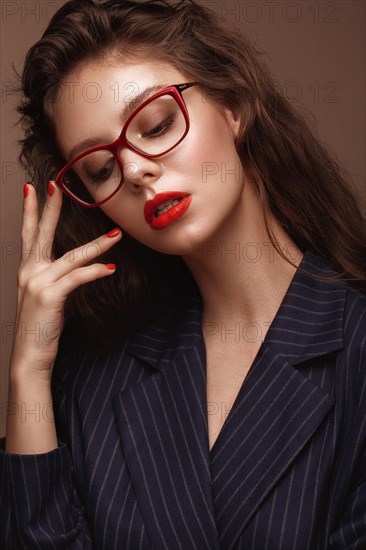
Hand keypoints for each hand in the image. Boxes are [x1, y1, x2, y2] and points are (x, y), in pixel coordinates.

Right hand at [11, 181, 121, 380]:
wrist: (29, 357)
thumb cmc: (40, 328)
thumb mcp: (44, 298)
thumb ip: (55, 279)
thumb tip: (75, 269)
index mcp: (27, 271)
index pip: (28, 234)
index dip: (31, 211)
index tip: (32, 189)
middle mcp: (29, 272)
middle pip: (42, 233)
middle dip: (51, 208)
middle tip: (57, 185)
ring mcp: (38, 283)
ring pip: (73, 256)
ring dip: (98, 244)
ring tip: (116, 235)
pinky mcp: (51, 295)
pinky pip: (79, 277)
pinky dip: (97, 271)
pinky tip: (111, 267)